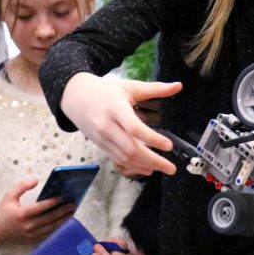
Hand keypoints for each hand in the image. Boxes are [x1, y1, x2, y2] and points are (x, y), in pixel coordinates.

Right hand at [0, 177, 74, 246]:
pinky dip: (58, 227)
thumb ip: (22, 186)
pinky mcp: (33, 240)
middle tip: (73, 203)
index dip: (53, 202)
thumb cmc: (2, 212)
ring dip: (63, 219)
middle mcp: (28, 226)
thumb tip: (35, 180)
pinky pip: (49, 233)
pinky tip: (64, 221)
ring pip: (52, 227)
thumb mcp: (9, 196)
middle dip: (63, 210)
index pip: (41, 207)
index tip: (62, 196)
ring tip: (72, 211)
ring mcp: (31, 234)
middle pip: (50, 218)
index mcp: (21, 214)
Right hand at [61, 73, 181, 175]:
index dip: (152, 139)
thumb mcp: (129, 87)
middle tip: (171, 168)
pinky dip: (133, 166)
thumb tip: (178, 86)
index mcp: (116, 109)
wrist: (75, 97)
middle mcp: (107, 126)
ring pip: (125, 158)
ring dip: (145, 166)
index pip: (134, 128)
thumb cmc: (104, 91)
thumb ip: (155, 88)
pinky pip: (118, 160)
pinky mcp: (100, 145)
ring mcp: (103, 138)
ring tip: (163, 169)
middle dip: (153, 160)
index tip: (169, 145)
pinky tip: (147, 168)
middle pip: (131, 149)